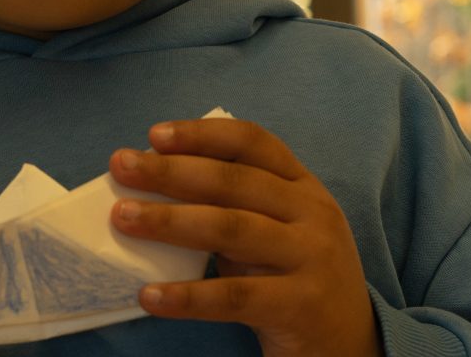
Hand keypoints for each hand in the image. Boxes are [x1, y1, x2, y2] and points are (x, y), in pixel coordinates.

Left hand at [109, 119, 380, 356]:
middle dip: (171, 171)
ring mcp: (312, 258)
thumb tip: (151, 191)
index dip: (203, 135)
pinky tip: (149, 295)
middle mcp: (313, 214)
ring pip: (231, 228)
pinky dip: (187, 296)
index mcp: (304, 187)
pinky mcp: (301, 304)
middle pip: (234, 181)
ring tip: (123, 218)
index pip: (253, 143)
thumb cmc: (294, 278)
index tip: (154, 135)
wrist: (350, 344)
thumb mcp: (276, 231)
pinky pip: (234, 297)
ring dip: (170, 221)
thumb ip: (232, 207)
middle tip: (121, 167)